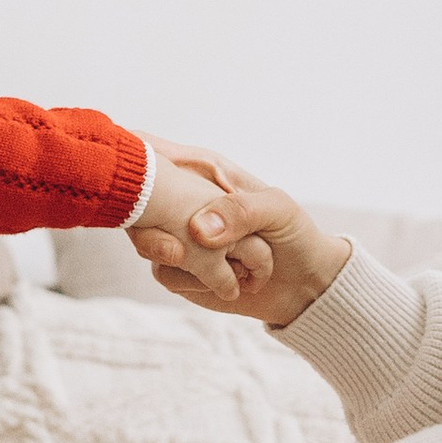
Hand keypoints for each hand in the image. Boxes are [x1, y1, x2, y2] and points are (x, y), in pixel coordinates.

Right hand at [129, 149, 351, 328]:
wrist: (302, 286)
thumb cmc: (295, 235)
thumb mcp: (278, 210)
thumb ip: (241, 211)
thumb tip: (197, 230)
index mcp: (206, 173)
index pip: (158, 156)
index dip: (141, 159)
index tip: (141, 176)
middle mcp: (187, 204)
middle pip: (139, 204)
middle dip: (152, 227)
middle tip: (176, 249)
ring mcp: (180, 237)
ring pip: (148, 243)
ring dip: (184, 260)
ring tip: (229, 267)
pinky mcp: (179, 270)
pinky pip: (163, 274)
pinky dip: (192, 282)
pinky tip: (222, 285)